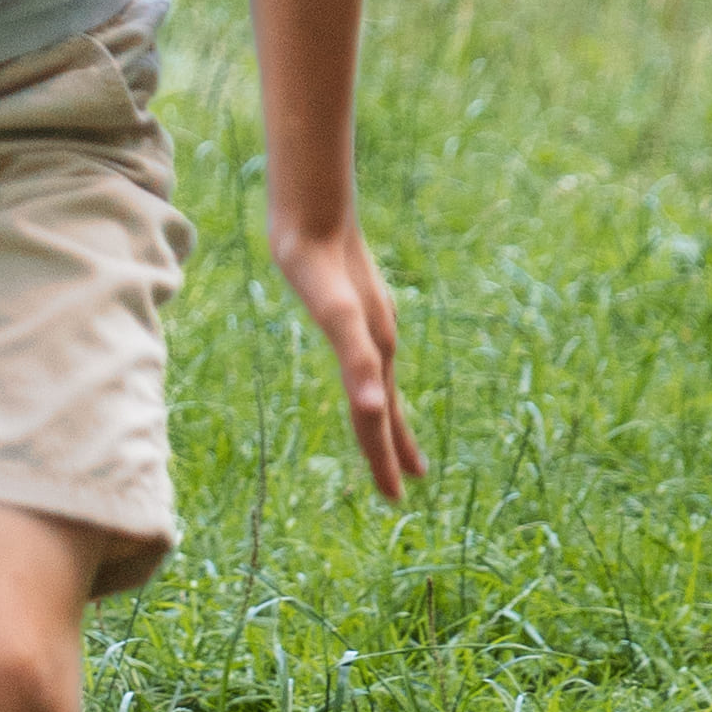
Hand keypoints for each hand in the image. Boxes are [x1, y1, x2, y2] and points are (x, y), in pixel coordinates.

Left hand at [274, 211, 423, 501]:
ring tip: (395, 448)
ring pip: (379, 388)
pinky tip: (370, 384)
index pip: (375, 419)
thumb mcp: (336, 314)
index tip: (395, 498)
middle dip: (390, 451)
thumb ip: (356, 358)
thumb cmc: (317, 263)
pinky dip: (372, 387)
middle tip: (400, 490)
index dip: (382, 459)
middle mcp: (377, 344)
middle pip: (382, 410)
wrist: (312, 213)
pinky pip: (367, 363)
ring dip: (386, 422)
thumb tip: (375, 407)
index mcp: (372, 353)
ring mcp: (369, 328)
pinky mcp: (356, 312)